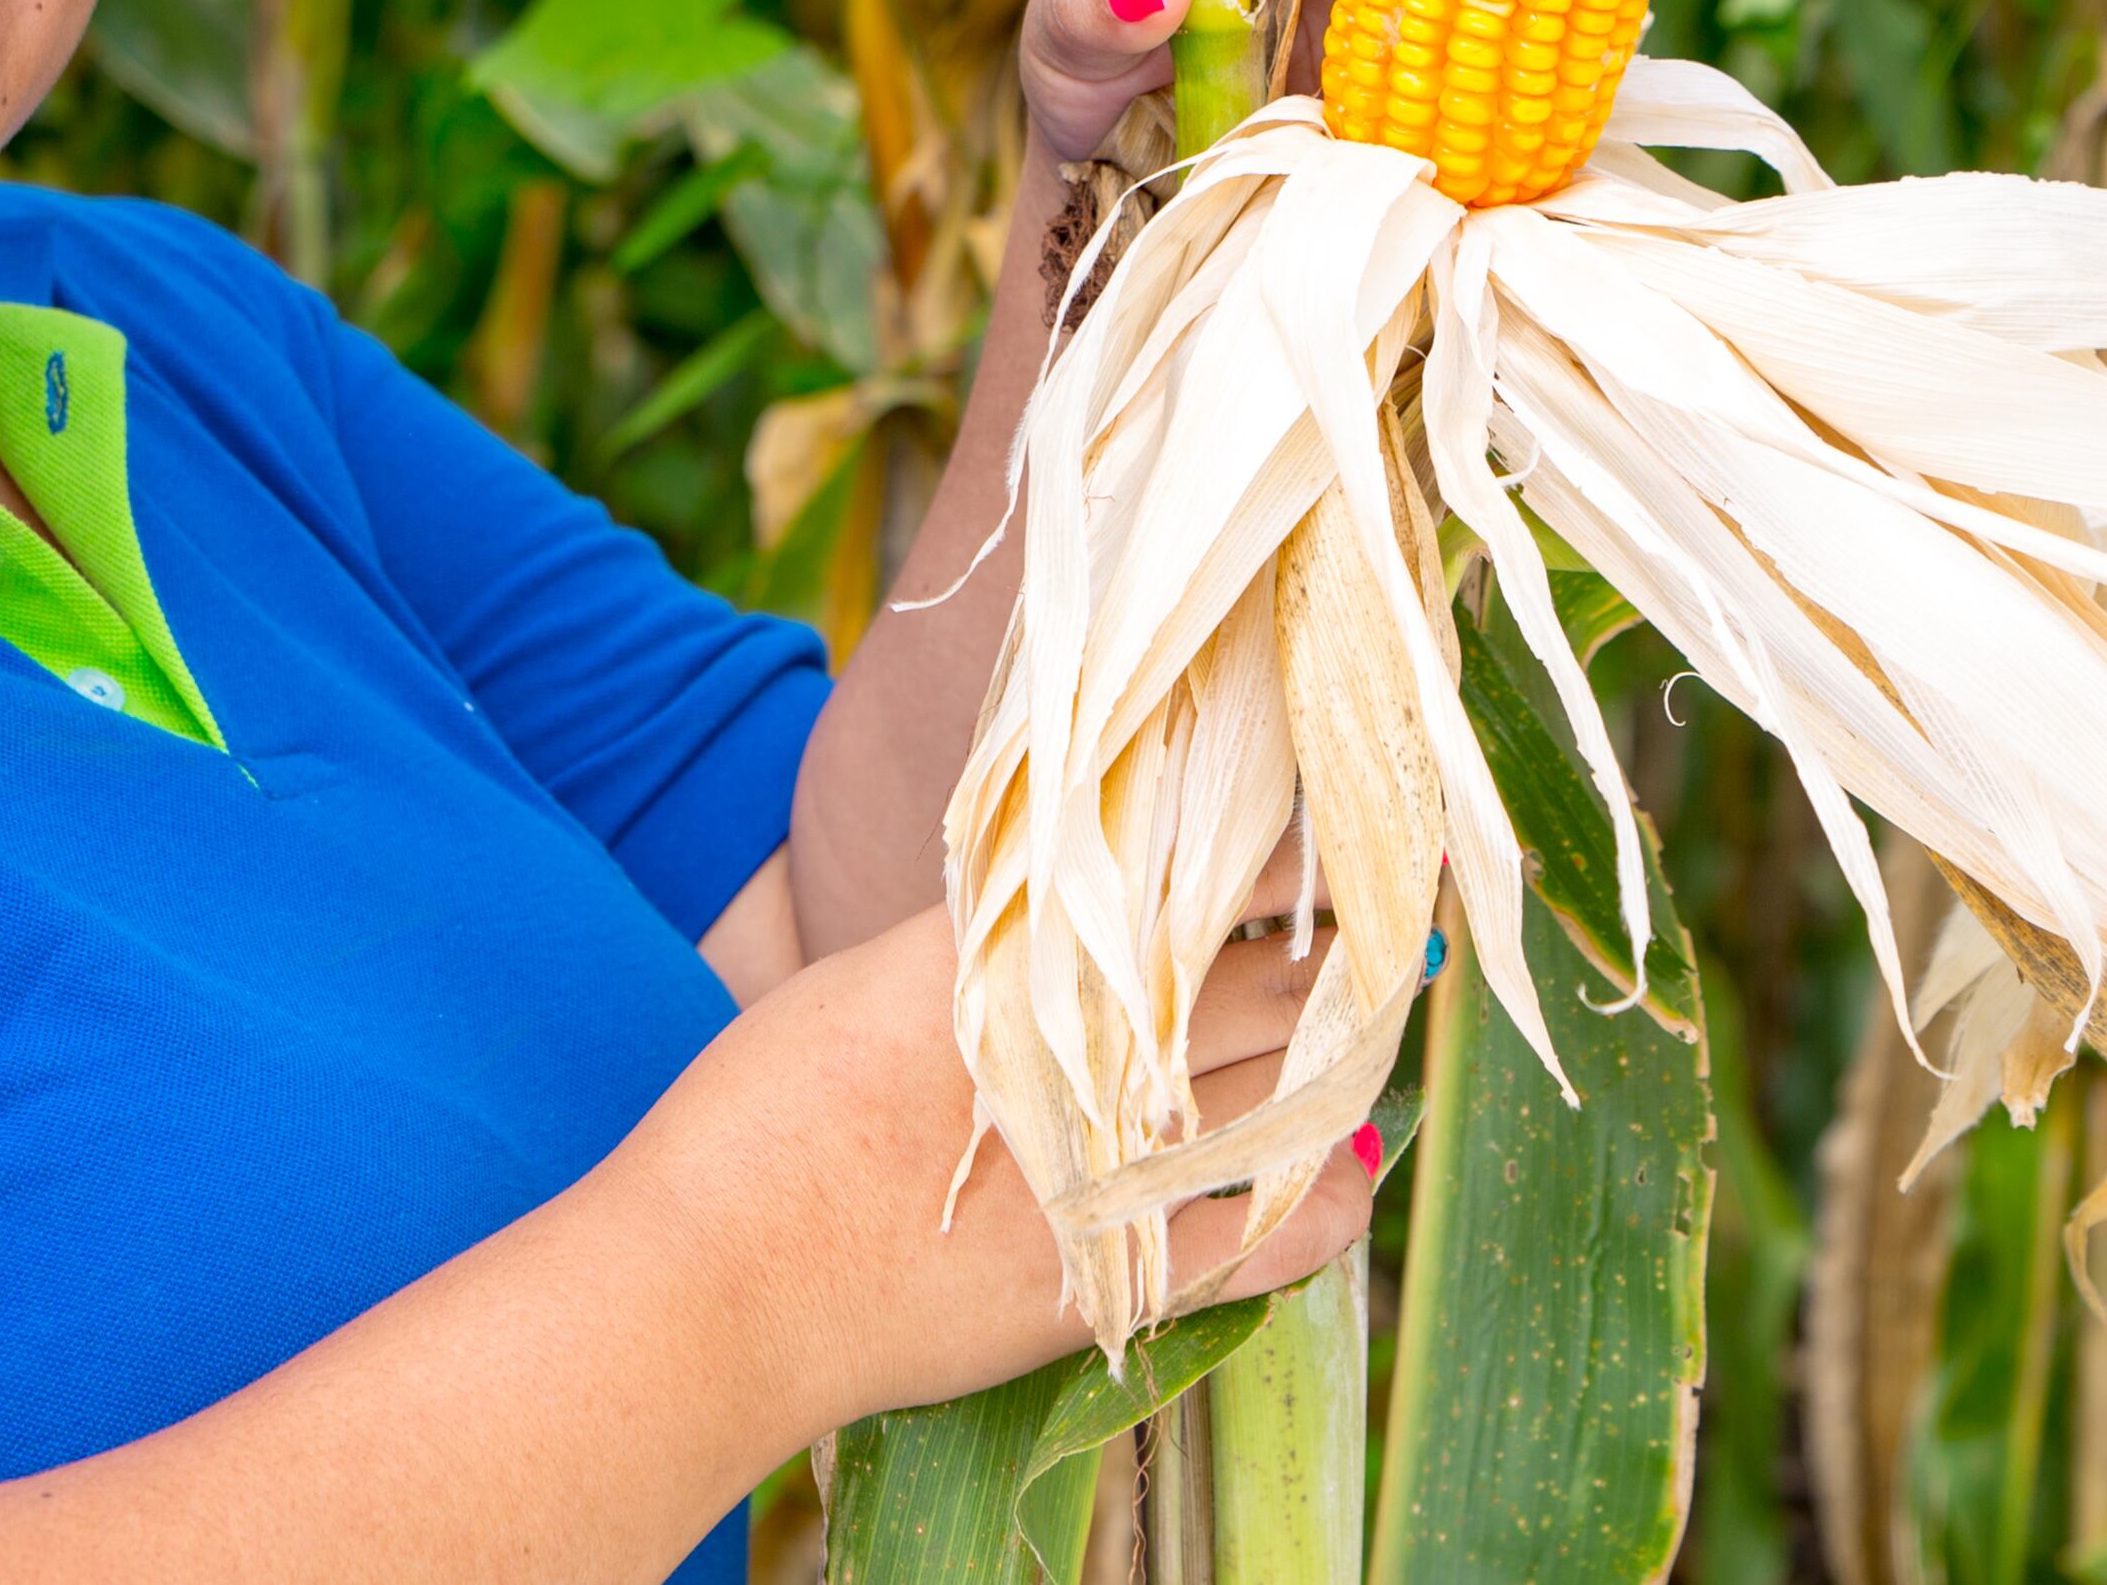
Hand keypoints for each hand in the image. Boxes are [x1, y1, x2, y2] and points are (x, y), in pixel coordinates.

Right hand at [619, 897, 1380, 1431]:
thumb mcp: (865, 987)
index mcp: (1015, 957)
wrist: (713, 1289)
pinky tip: (1346, 1163)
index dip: (1282, 848)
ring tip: (1380, 1007)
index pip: (1190, 879)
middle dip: (1336, 940)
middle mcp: (1081, 1048)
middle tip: (1393, 911)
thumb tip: (1073, 904)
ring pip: (1287, 1081)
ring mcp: (1112, 1164)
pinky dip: (1324, 1192)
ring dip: (1344, 1040)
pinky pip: (1270, 1229)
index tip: (1338, 817)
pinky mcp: (1116, 1276)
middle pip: (1262, 973)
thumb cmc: (757, 1125)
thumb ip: (980, 945)